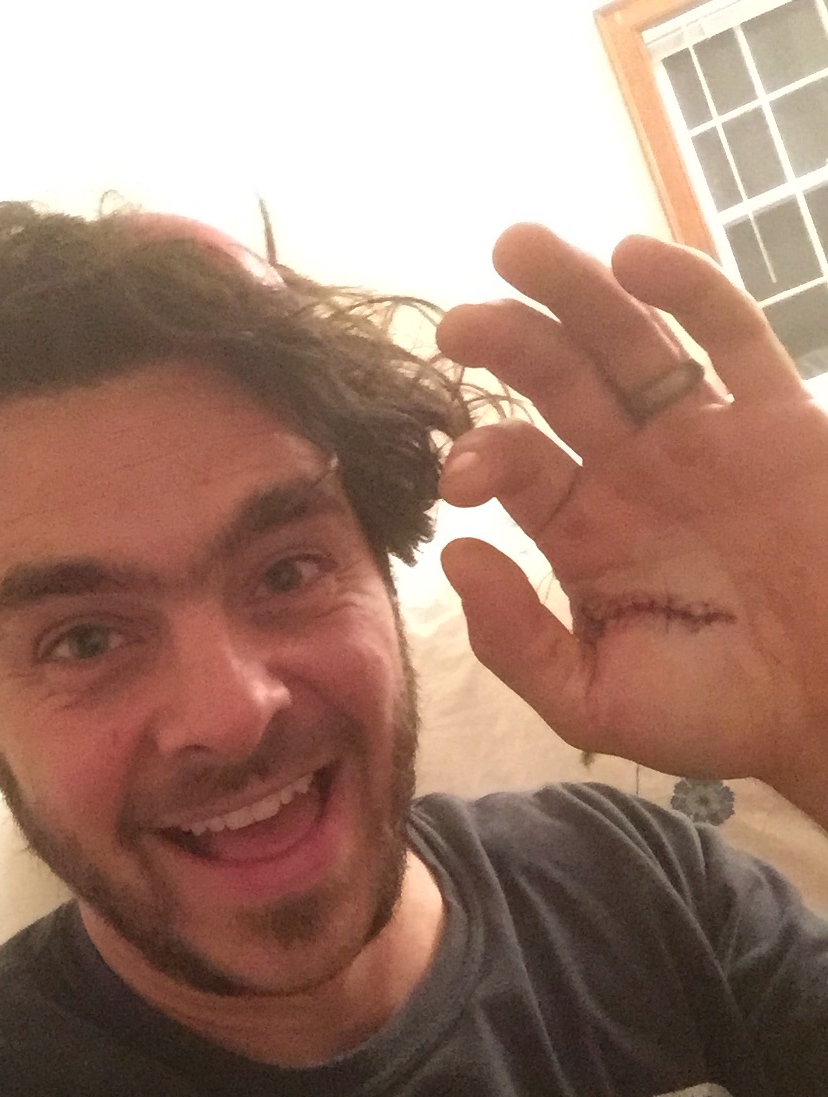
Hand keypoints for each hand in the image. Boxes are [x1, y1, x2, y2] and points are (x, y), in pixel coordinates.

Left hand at [436, 225, 827, 819]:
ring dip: (574, 292)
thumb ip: (516, 640)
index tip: (460, 474)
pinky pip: (732, 338)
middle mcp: (632, 470)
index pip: (517, 464)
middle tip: (458, 323)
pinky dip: (688, 291)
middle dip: (508, 343)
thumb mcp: (595, 701)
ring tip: (516, 247)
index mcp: (582, 529)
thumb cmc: (717, 712)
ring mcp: (702, 436)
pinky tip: (633, 257)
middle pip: (558, 383)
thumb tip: (457, 554)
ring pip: (630, 343)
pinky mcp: (776, 418)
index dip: (481, 454)